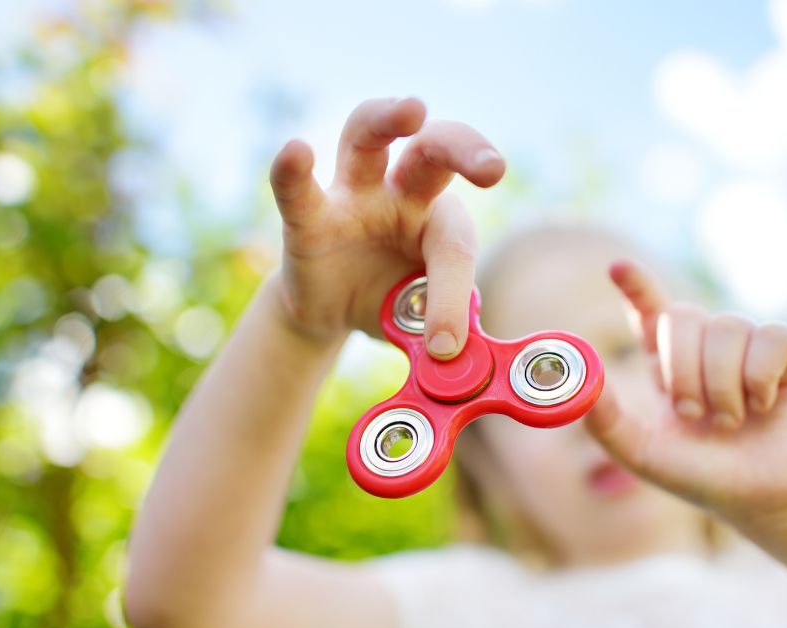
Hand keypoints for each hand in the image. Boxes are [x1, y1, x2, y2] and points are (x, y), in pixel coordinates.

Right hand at [267, 97, 505, 356]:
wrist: (333, 314)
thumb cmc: (392, 305)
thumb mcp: (422, 325)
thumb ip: (441, 336)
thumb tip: (455, 360)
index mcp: (441, 221)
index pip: (454, 246)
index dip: (451, 297)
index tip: (445, 345)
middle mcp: (401, 194)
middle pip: (433, 149)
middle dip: (464, 147)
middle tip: (492, 167)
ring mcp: (351, 196)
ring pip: (366, 136)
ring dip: (387, 117)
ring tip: (412, 108)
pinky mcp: (307, 216)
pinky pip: (299, 189)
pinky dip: (294, 170)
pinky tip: (296, 150)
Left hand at [583, 259, 786, 545]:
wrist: (764, 500)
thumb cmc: (703, 476)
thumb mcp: (644, 455)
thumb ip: (607, 421)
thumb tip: (582, 382)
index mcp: (669, 362)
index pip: (650, 312)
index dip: (636, 285)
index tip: (616, 267)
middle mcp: (708, 345)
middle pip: (683, 317)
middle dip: (681, 369)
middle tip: (692, 414)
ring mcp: (749, 344)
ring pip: (725, 328)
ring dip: (721, 386)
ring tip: (730, 422)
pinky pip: (768, 338)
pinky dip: (759, 378)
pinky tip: (765, 405)